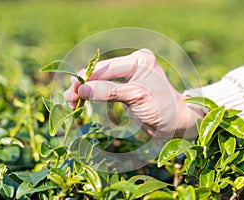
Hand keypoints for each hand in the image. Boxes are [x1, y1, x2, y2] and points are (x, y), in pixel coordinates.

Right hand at [64, 49, 202, 137]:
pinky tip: (82, 100)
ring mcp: (129, 75)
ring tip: (71, 102)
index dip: (88, 79)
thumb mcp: (136, 98)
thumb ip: (109, 92)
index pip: (107, 67)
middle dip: (84, 84)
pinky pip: (104, 88)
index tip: (73, 91)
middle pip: (101, 71)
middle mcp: (133, 63)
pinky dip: (93, 94)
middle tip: (68, 98)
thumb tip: (82, 90)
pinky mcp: (125, 87)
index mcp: (139, 59)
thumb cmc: (163, 109)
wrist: (175, 123)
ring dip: (85, 90)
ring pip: (100, 80)